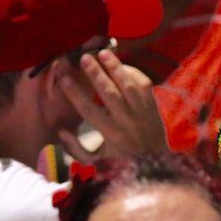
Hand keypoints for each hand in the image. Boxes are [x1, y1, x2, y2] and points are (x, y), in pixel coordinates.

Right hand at [58, 49, 168, 163]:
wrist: (158, 167)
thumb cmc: (124, 163)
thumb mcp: (98, 163)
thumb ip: (77, 149)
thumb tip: (62, 131)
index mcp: (111, 135)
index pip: (89, 110)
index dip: (75, 93)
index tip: (64, 78)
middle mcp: (127, 122)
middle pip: (109, 92)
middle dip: (95, 73)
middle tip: (84, 57)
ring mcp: (143, 113)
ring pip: (129, 85)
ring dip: (115, 67)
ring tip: (103, 52)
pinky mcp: (154, 108)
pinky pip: (145, 86)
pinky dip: (134, 73)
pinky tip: (123, 65)